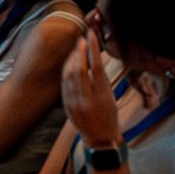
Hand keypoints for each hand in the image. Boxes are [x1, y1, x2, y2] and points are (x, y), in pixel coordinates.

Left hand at [60, 29, 120, 145]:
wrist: (99, 138)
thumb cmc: (109, 115)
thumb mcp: (110, 96)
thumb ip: (101, 79)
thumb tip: (94, 57)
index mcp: (102, 95)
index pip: (97, 66)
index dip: (93, 48)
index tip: (92, 35)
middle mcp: (87, 98)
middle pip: (79, 68)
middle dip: (80, 51)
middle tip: (82, 39)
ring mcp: (74, 102)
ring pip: (69, 74)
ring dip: (72, 58)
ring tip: (77, 48)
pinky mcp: (66, 104)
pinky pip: (64, 83)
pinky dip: (66, 70)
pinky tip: (70, 62)